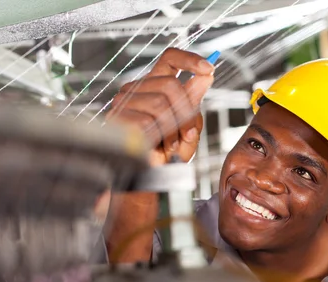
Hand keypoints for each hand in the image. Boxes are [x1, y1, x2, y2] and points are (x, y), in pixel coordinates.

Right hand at [106, 48, 214, 164]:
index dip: (190, 60)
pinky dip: (160, 138)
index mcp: (154, 86)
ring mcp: (123, 103)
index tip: (209, 69)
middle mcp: (136, 90)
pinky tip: (158, 148)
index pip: (169, 59)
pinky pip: (149, 121)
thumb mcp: (188, 128)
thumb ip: (195, 103)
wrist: (149, 178)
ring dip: (173, 129)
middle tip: (188, 134)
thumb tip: (206, 76)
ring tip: (171, 144)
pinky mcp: (118, 119)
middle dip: (187, 112)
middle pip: (171, 84)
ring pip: (160, 103)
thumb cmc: (167, 154)